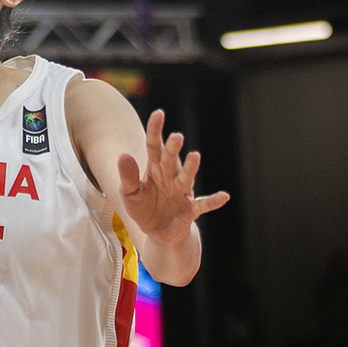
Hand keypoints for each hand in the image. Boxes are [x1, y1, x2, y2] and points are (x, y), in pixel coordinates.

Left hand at [115, 109, 229, 249]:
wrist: (158, 233)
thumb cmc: (144, 208)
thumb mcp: (129, 194)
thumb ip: (127, 177)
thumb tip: (123, 155)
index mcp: (154, 169)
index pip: (154, 146)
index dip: (156, 130)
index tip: (159, 113)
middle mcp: (170, 177)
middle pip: (170, 160)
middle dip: (172, 149)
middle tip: (176, 137)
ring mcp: (181, 192)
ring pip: (186, 178)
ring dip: (190, 168)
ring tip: (194, 156)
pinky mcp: (190, 210)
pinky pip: (203, 204)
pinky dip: (213, 201)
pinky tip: (224, 196)